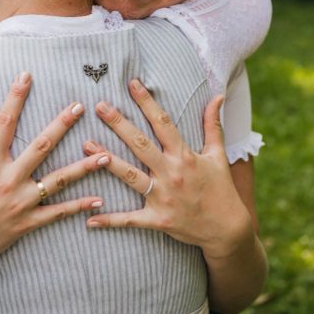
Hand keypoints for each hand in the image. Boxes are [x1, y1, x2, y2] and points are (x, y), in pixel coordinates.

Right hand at [0, 72, 108, 279]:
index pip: (4, 124)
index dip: (15, 98)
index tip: (26, 76)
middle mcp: (8, 180)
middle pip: (41, 146)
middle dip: (62, 125)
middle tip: (79, 106)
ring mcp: (21, 202)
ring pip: (58, 180)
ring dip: (83, 167)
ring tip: (104, 154)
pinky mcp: (28, 223)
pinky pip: (58, 213)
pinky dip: (79, 206)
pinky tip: (99, 198)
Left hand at [84, 79, 254, 259]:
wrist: (227, 230)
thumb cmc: (221, 189)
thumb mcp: (218, 155)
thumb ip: (213, 125)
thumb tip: (217, 96)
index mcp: (185, 156)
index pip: (163, 123)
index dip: (147, 102)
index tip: (132, 84)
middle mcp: (172, 173)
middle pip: (141, 145)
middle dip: (119, 124)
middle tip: (100, 106)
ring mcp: (163, 197)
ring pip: (130, 176)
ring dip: (107, 160)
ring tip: (86, 144)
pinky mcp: (157, 219)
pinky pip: (129, 220)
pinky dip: (109, 220)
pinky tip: (89, 219)